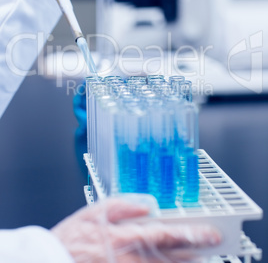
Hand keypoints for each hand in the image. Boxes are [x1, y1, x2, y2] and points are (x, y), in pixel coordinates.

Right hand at [51, 198, 220, 262]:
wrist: (50, 261)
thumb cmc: (70, 238)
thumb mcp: (93, 210)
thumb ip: (123, 205)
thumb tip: (147, 204)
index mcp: (126, 236)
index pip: (168, 234)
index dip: (193, 235)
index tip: (211, 235)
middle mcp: (132, 259)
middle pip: (173, 257)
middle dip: (196, 252)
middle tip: (211, 247)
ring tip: (197, 258)